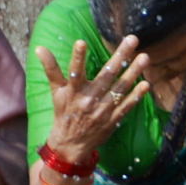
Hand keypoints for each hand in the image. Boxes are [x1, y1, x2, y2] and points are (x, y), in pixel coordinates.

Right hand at [36, 35, 150, 161]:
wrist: (70, 145)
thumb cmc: (63, 113)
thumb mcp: (55, 91)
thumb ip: (51, 69)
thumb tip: (39, 48)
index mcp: (73, 92)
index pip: (74, 72)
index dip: (77, 58)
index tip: (81, 42)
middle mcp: (88, 100)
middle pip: (106, 75)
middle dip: (120, 56)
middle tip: (132, 39)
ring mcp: (102, 111)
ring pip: (120, 88)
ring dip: (134, 72)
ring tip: (145, 57)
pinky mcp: (112, 120)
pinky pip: (127, 106)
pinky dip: (136, 96)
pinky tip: (146, 83)